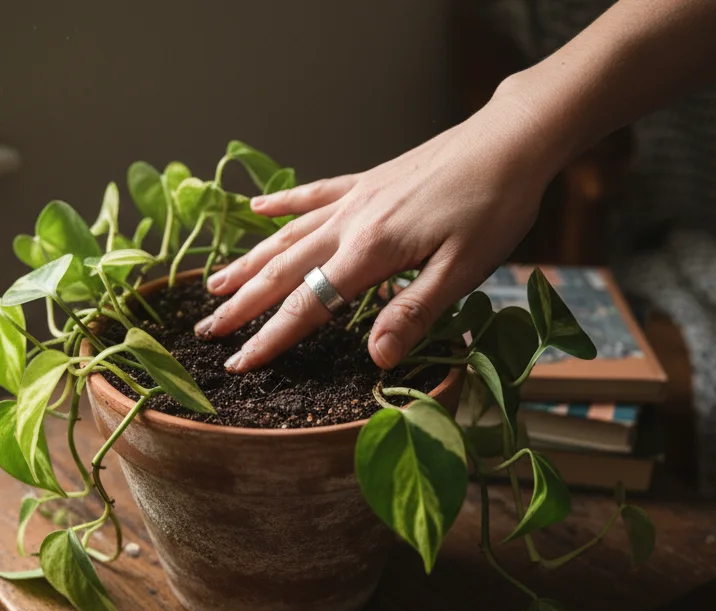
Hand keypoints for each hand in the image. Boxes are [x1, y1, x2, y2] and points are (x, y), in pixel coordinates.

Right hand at [193, 72, 569, 372]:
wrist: (509, 141)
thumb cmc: (495, 207)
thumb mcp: (463, 270)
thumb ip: (414, 313)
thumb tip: (375, 358)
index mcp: (371, 252)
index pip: (308, 305)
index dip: (271, 338)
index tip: (238, 364)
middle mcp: (351, 223)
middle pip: (284, 271)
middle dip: (242, 305)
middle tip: (205, 331)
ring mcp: (356, 198)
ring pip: (289, 235)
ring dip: (249, 261)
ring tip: (215, 284)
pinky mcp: (369, 180)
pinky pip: (314, 194)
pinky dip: (282, 205)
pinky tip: (256, 209)